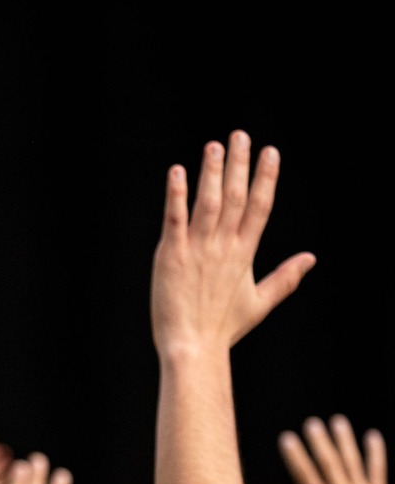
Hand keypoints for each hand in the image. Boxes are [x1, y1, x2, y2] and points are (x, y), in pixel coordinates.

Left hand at [151, 132, 314, 357]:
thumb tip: (312, 258)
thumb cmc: (222, 328)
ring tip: (215, 145)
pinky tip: (177, 172)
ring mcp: (198, 249)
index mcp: (245, 253)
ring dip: (211, 172)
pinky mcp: (171, 255)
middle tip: (240, 135)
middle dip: (239, 165)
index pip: (260, 207)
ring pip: (208, 202)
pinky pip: (175, 219)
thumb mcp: (260, 302)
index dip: (265, 178)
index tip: (270, 152)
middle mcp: (224, 246)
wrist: (193, 348)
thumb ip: (286, 277)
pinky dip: (177, 195)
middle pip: (235, 197)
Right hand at [276, 416, 393, 483]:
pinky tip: (372, 437)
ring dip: (344, 440)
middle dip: (319, 441)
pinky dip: (375, 453)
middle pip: (329, 463)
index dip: (295, 455)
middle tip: (311, 423)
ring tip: (337, 422)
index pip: (305, 475)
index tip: (287, 438)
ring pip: (352, 462)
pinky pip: (377, 470)